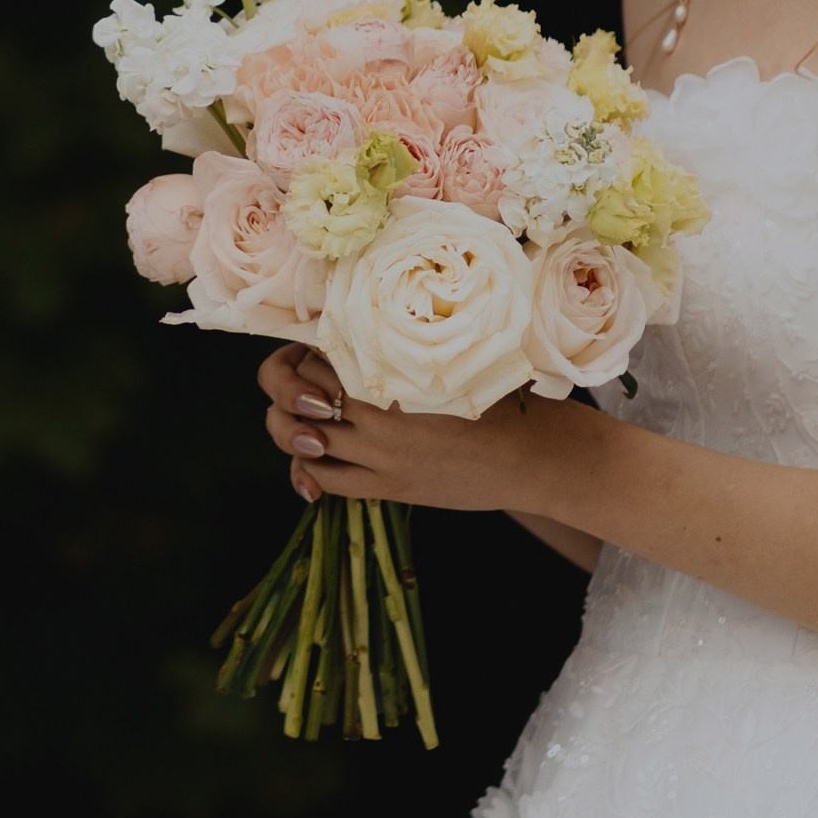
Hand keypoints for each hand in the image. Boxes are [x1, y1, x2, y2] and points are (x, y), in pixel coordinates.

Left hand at [257, 342, 586, 515]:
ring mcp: (381, 453)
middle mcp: (379, 410)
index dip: (300, 354)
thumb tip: (352, 330)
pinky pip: (324, 479)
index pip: (314, 353)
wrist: (534, 454)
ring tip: (303, 420)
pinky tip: (316, 458)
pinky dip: (306, 469)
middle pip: (293, 393)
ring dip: (289, 428)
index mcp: (394, 367)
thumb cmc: (499, 394)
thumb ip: (402, 344)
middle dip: (283, 387)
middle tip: (296, 386)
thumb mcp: (454, 355)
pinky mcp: (389, 487)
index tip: (311, 355)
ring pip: (299, 438)